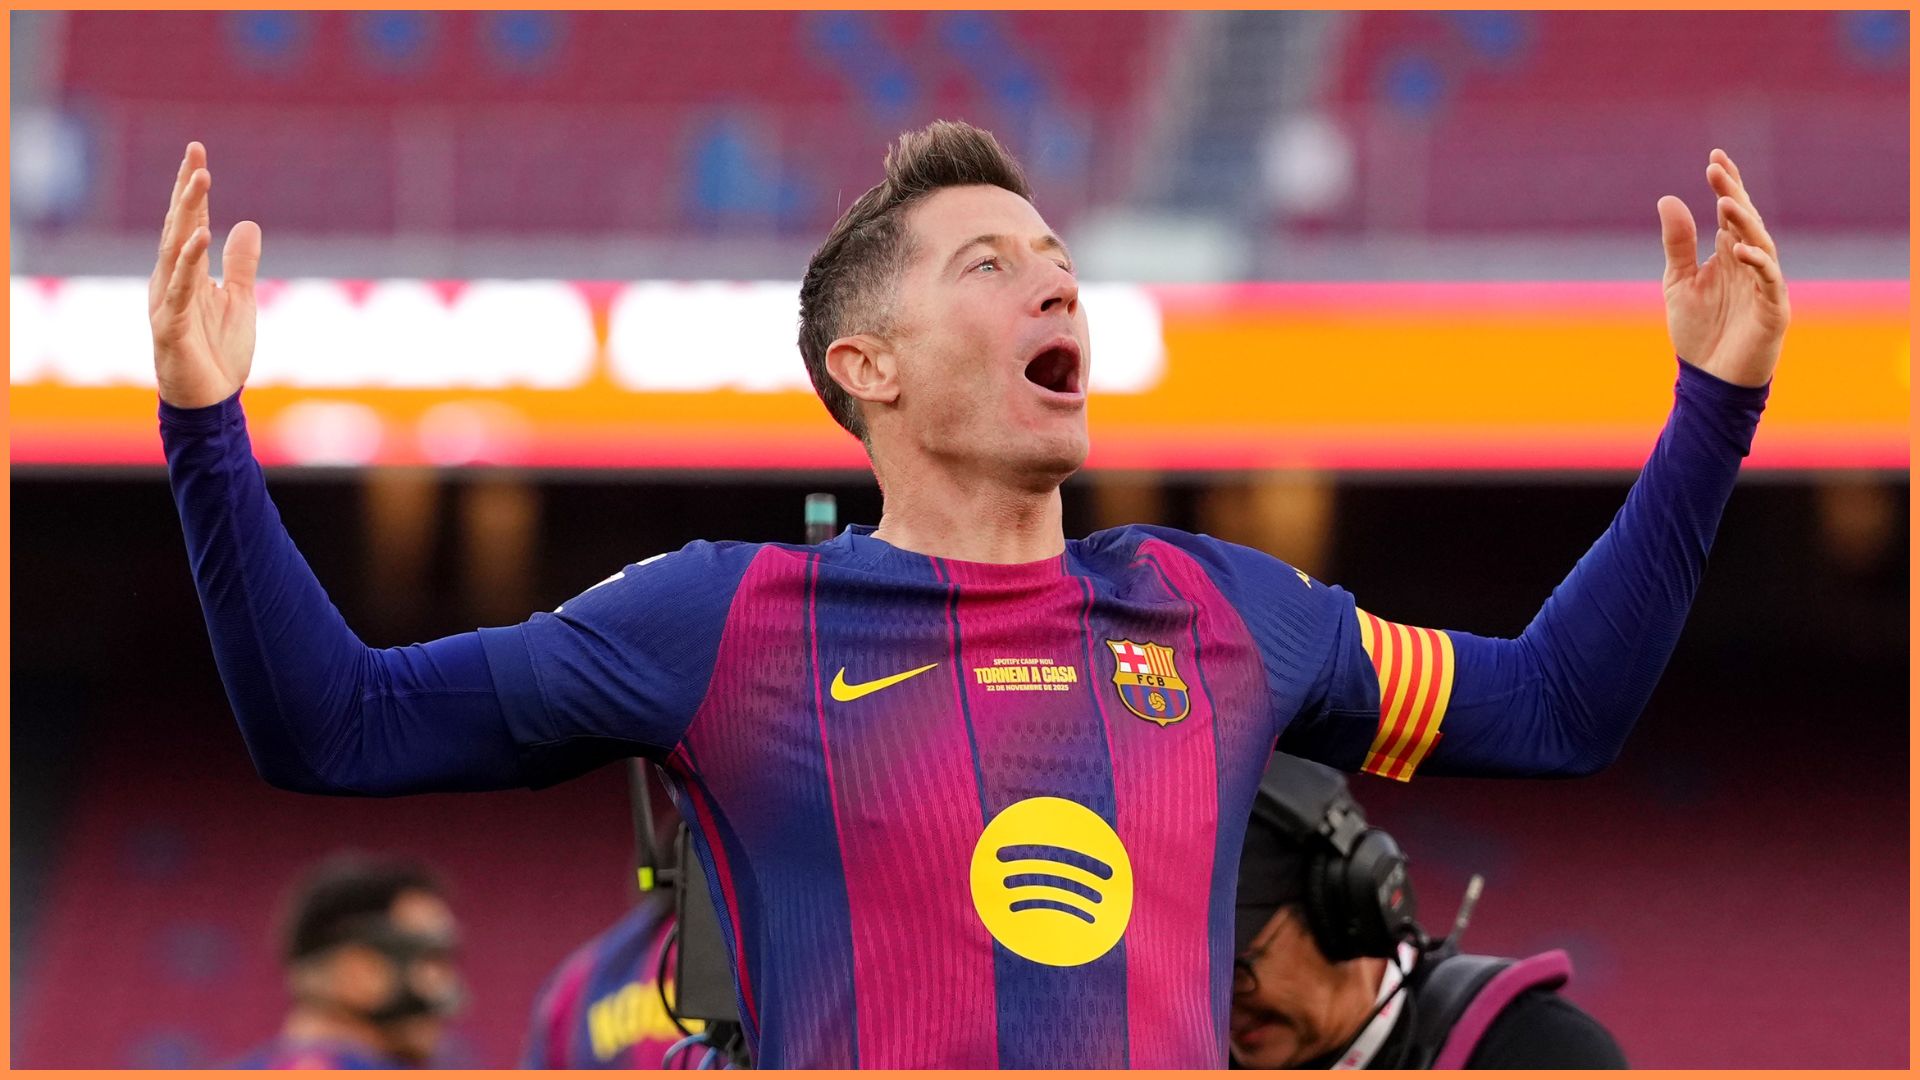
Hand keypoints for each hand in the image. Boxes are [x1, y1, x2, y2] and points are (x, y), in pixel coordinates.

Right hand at [148, 142, 263, 408]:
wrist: (210, 402)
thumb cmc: (218, 352)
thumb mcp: (239, 299)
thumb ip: (240, 263)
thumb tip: (247, 223)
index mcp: (185, 272)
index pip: (187, 221)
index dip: (192, 188)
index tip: (198, 151)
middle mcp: (169, 280)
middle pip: (177, 226)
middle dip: (187, 189)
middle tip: (196, 152)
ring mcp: (166, 301)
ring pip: (174, 248)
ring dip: (187, 213)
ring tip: (200, 179)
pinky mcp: (169, 326)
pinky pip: (177, 289)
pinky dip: (187, 262)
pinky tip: (198, 236)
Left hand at [1656, 149, 1789, 388]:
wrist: (1709, 379)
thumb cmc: (1697, 331)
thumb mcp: (1678, 281)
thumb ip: (1677, 243)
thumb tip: (1669, 198)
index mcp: (1728, 254)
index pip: (1730, 212)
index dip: (1726, 185)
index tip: (1714, 157)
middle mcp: (1750, 264)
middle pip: (1746, 222)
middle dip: (1733, 195)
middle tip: (1717, 169)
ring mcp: (1764, 285)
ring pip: (1762, 244)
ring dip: (1745, 224)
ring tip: (1726, 202)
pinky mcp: (1773, 309)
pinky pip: (1769, 281)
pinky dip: (1758, 264)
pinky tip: (1740, 250)